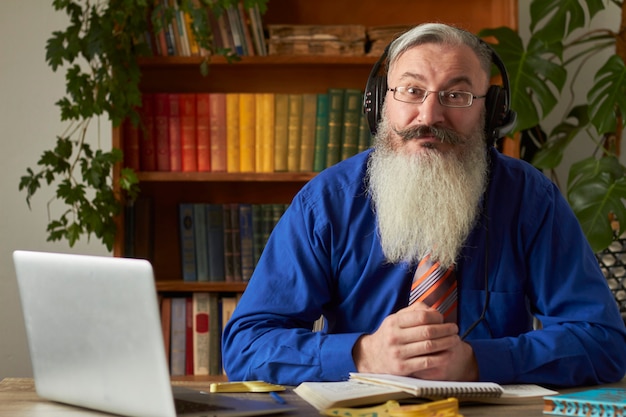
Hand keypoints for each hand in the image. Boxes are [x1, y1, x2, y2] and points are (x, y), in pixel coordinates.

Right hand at [352, 302, 477, 380]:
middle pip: (428, 331)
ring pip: (429, 346)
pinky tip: (447, 354)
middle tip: (455, 329)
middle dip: (446, 330)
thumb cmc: (390, 335)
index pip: (421, 316)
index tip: (443, 318)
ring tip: (455, 340)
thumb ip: (415, 311)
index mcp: (394, 322)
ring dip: (447, 343)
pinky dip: (440, 357)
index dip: (437, 317)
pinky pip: (427, 362)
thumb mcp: (396, 318)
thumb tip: (434, 311)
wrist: (371, 357)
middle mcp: (394, 337)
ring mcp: (398, 353)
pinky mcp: (402, 368)